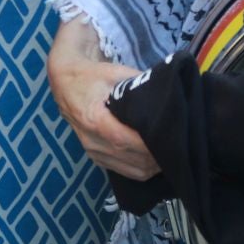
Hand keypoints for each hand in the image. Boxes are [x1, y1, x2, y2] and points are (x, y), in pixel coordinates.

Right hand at [47, 17, 160, 180]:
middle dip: (158, 156)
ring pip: (132, 170)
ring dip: (153, 165)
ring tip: (169, 151)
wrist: (65, 82)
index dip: (149, 144)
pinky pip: (125, 171)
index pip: (125, 140)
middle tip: (178, 145)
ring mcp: (93, 152)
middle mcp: (92, 141)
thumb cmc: (92, 76)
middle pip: (132, 159)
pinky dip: (143, 168)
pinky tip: (154, 158)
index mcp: (94, 119)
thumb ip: (141, 84)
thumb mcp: (116, 72)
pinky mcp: (96, 158)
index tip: (172, 139)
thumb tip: (170, 93)